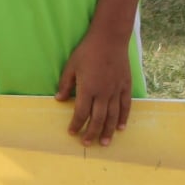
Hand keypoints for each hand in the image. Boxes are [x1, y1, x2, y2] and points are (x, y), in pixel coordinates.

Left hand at [57, 30, 132, 144]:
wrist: (110, 40)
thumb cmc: (87, 52)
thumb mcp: (71, 66)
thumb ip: (66, 84)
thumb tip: (59, 99)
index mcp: (88, 88)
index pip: (81, 112)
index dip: (76, 123)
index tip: (72, 132)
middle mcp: (103, 93)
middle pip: (98, 118)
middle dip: (91, 132)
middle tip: (87, 143)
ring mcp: (116, 91)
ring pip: (112, 116)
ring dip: (108, 131)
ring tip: (104, 143)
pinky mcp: (126, 87)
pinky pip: (125, 107)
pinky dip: (123, 119)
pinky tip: (120, 128)